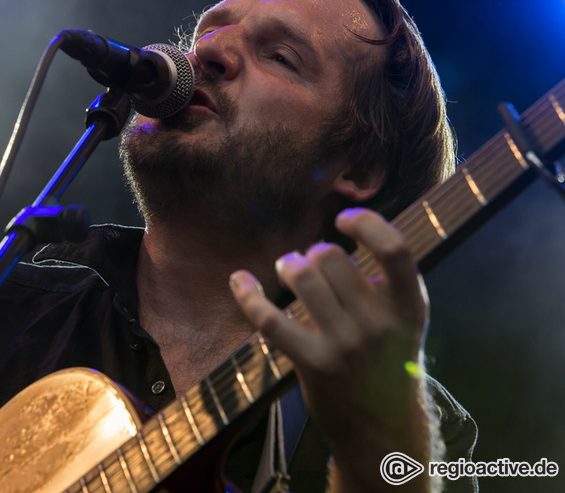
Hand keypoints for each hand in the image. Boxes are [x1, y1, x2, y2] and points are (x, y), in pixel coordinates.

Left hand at [230, 208, 431, 489]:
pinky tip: (239, 280)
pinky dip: (249, 295)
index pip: (395, 249)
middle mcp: (379, 322)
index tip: (343, 220)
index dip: (367, 223)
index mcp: (410, 306)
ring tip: (287, 269)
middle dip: (312, 253)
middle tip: (308, 263)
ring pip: (303, 277)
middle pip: (331, 258)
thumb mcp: (403, 324)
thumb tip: (334, 245)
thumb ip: (383, 286)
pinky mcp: (313, 363)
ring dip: (287, 265)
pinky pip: (271, 318)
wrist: (383, 430)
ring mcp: (346, 344)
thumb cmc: (387, 366)